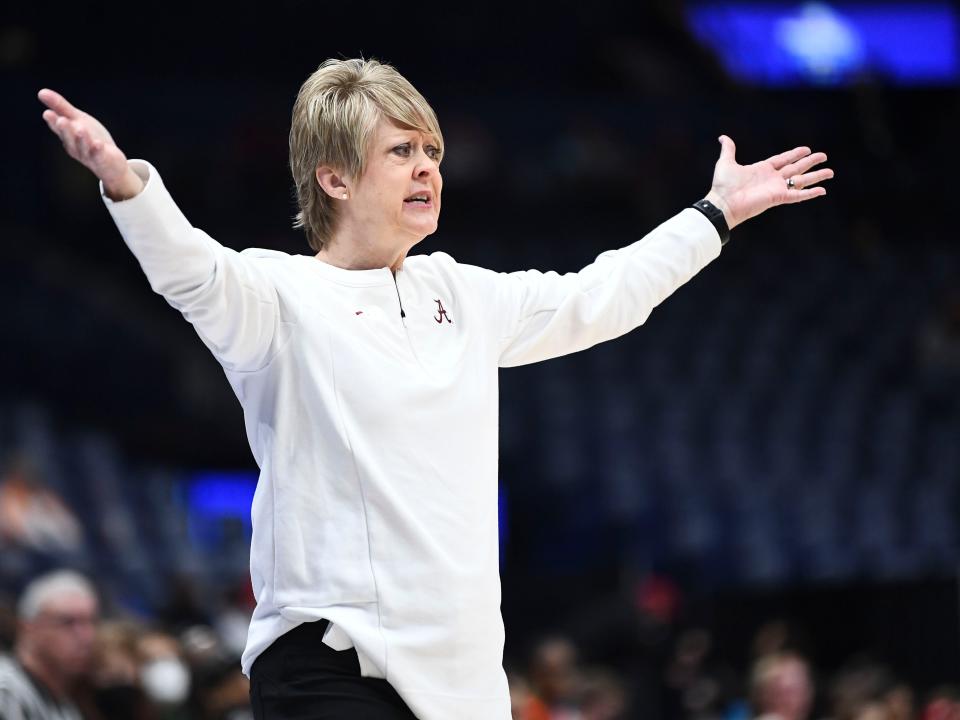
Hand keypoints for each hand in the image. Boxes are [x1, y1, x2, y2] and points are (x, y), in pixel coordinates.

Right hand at [38, 88, 142, 199]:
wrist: (112, 165)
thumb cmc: (93, 140)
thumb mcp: (79, 120)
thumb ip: (61, 107)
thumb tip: (41, 92)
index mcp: (68, 136)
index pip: (58, 128)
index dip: (53, 122)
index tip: (48, 113)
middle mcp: (76, 147)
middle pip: (69, 138)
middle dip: (65, 130)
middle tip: (61, 120)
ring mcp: (89, 155)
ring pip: (83, 147)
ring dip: (81, 139)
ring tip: (79, 129)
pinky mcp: (102, 161)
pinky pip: (99, 156)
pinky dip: (98, 150)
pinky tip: (99, 144)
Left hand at [704, 136, 833, 229]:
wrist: (723, 202)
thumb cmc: (723, 185)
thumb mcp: (726, 162)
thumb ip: (729, 149)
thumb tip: (723, 137)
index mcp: (762, 169)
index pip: (783, 159)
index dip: (795, 154)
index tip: (807, 149)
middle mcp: (772, 179)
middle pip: (796, 168)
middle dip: (810, 162)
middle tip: (824, 156)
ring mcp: (776, 188)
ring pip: (801, 180)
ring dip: (816, 176)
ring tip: (830, 172)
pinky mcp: (778, 197)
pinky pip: (798, 195)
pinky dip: (810, 193)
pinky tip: (823, 190)